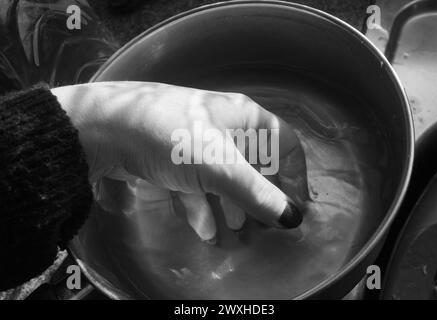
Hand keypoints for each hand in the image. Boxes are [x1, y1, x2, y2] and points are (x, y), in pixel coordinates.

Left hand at [52, 81, 310, 241]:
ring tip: (231, 239)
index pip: (284, 145)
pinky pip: (197, 184)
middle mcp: (223, 126)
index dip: (294, 177)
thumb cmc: (170, 137)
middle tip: (258, 231)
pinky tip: (203, 230)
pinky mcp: (172, 157)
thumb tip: (293, 218)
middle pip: (252, 167)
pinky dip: (202, 207)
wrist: (104, 129)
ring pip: (223, 180)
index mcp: (243, 117)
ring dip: (228, 211)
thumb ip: (256, 193)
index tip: (294, 209)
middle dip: (255, 202)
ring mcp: (196, 143)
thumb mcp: (218, 166)